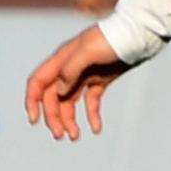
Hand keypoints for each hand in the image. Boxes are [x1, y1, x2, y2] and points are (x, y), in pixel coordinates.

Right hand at [26, 27, 137, 142]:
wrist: (138, 34)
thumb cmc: (111, 39)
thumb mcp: (88, 51)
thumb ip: (70, 70)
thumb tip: (58, 92)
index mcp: (62, 60)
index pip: (38, 82)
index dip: (32, 101)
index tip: (34, 120)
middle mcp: (69, 68)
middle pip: (53, 97)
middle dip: (54, 117)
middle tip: (62, 135)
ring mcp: (84, 75)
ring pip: (69, 103)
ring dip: (69, 120)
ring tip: (76, 136)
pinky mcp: (100, 80)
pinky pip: (91, 102)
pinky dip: (91, 116)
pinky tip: (96, 129)